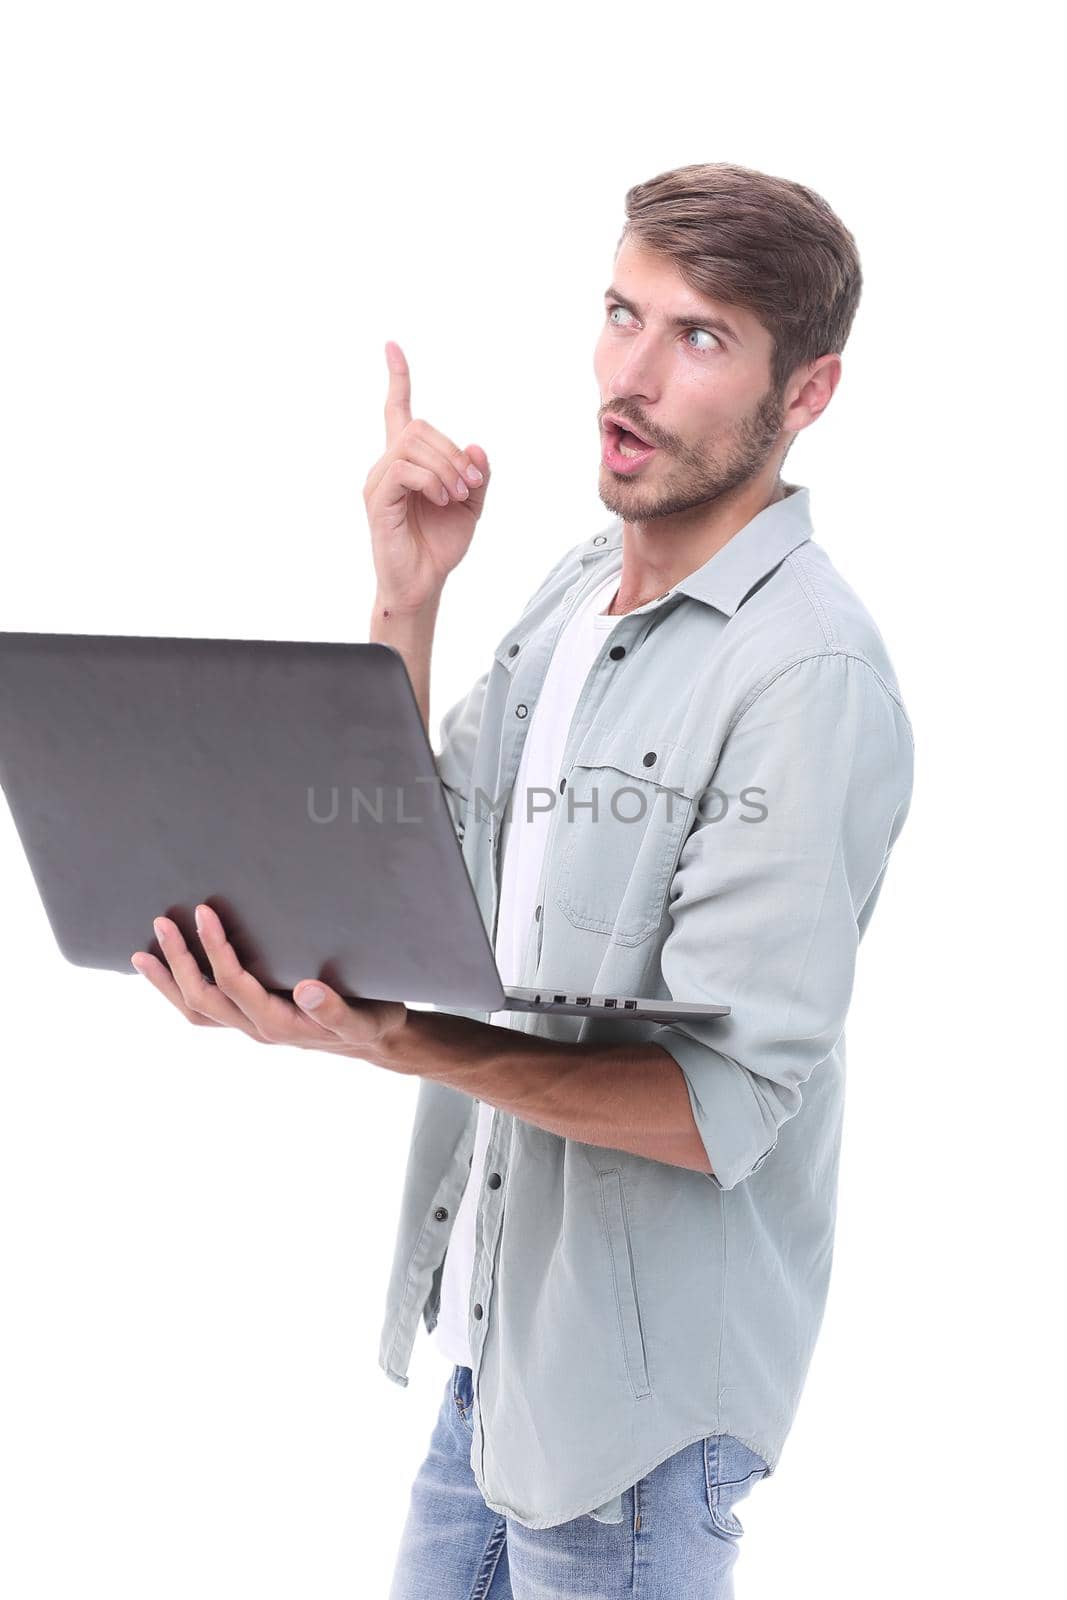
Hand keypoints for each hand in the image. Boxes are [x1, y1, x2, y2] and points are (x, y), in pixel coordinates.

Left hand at [130, 903, 408, 1064]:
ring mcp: (250, 1025)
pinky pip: (206, 1010)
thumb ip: (334, 1009)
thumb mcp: (363, 1017)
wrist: (374, 1041)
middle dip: (179, 961)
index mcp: (279, 1023)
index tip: (205, 913)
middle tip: (163, 921)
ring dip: (168, 981)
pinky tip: (169, 970)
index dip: (216, 949)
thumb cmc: (370, 1022)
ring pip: (197, 1009)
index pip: (235, 984)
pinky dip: (180, 990)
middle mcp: (257, 1027)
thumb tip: (306, 990)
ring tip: (142, 953)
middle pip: (203, 998)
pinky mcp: (250, 1018)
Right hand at [362, 340, 490, 613]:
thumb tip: (477, 447)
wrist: (423, 583)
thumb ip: (477, 474)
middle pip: (418, 427)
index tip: (392, 347)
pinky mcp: (378, 500)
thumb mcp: (471, 506)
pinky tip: (442, 500)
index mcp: (407, 462)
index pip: (397, 411)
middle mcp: (387, 465)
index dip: (397, 379)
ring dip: (446, 467)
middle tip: (471, 484)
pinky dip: (432, 481)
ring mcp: (379, 481)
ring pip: (413, 444)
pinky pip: (404, 469)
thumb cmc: (439, 545)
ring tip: (457, 495)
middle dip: (452, 451)